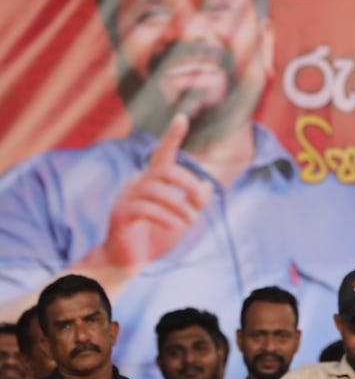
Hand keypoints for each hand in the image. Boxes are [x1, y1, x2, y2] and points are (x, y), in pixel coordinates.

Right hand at [93, 114, 212, 266]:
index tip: (182, 117)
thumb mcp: (181, 220)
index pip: (163, 153)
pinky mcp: (121, 215)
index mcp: (153, 181)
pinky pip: (145, 208)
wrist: (128, 261)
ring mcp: (127, 198)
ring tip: (191, 219)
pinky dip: (166, 216)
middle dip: (188, 182)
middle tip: (200, 199)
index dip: (172, 136)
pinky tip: (176, 226)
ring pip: (156, 189)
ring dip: (179, 204)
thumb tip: (208, 186)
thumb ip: (194, 204)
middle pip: (165, 170)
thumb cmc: (155, 237)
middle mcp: (138, 184)